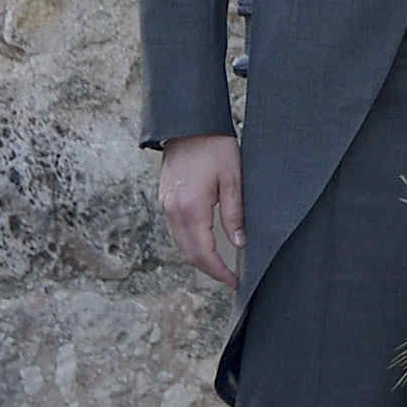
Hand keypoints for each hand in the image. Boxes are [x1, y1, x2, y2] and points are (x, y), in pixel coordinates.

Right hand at [158, 133, 245, 288]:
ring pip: (180, 244)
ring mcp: (166, 205)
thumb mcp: (233, 178)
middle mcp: (173, 210)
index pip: (203, 253)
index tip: (235, 282)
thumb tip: (240, 243)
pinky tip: (205, 244)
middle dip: (209, 270)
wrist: (188, 124)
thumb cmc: (214, 146)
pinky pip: (176, 230)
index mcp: (191, 208)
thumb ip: (235, 213)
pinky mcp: (165, 199)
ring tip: (220, 265)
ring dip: (198, 258)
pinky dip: (190, 243)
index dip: (219, 271)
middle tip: (230, 279)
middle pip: (189, 253)